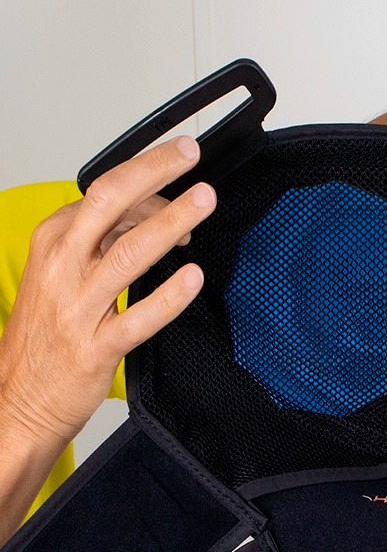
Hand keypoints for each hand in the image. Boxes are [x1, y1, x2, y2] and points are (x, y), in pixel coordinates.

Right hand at [0, 136, 214, 442]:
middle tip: (190, 155)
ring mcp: (78, 306)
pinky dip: (169, 297)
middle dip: (153, 172)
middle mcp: (62, 266)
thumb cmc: (48, 334)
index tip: (180, 172)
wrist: (18, 397)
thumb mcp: (63, 273)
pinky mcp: (96, 346)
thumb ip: (105, 243)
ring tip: (204, 203)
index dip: (148, 180)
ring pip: (128, 252)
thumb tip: (156, 217)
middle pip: (109, 203)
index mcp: (52, 242)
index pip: (103, 195)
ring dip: (171, 222)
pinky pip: (138, 318)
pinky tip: (193, 279)